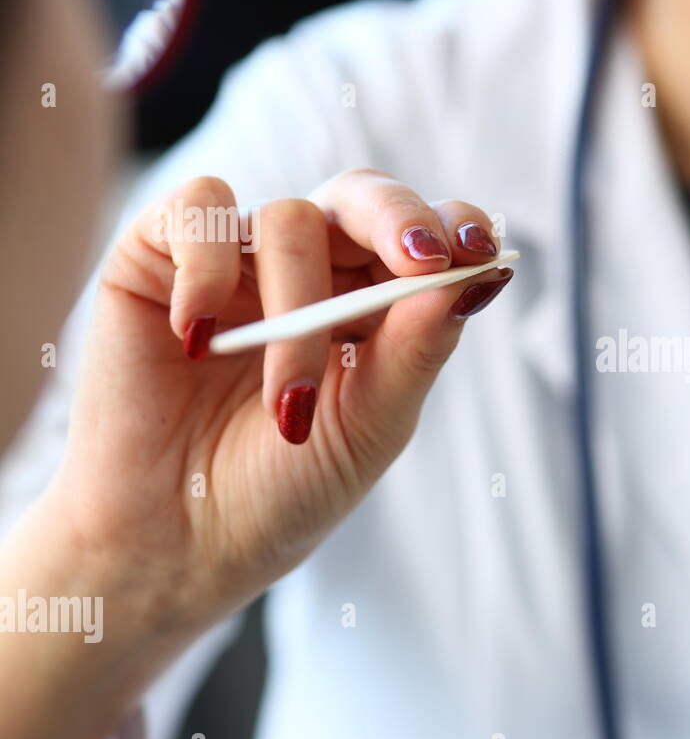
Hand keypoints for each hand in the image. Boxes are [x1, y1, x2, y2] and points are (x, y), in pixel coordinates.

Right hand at [48, 168, 511, 632]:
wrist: (179, 542)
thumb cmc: (284, 487)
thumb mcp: (370, 425)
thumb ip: (418, 349)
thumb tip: (479, 276)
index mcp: (374, 302)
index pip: (424, 235)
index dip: (454, 226)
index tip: (479, 249)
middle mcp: (311, 268)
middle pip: (363, 197)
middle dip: (399, 220)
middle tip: (421, 259)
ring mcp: (239, 258)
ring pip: (290, 219)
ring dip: (299, 312)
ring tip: (288, 402)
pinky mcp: (160, 255)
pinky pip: (199, 210)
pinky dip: (207, 266)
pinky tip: (198, 340)